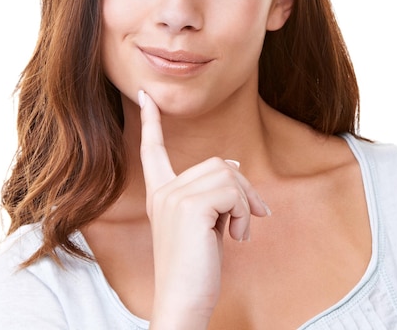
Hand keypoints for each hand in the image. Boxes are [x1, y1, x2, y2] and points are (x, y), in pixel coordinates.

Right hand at [138, 90, 269, 327]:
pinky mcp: (190, 205)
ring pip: (228, 174)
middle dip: (243, 189)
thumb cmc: (196, 268)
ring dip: (245, 204)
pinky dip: (244, 212)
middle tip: (251, 218)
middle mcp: (163, 191)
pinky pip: (233, 190)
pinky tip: (236, 237)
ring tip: (239, 232)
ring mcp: (173, 196)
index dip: (151, 121)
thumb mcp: (205, 224)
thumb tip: (234, 164)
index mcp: (160, 194)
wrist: (183, 302)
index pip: (152, 149)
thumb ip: (213, 193)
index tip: (145, 95)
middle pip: (216, 163)